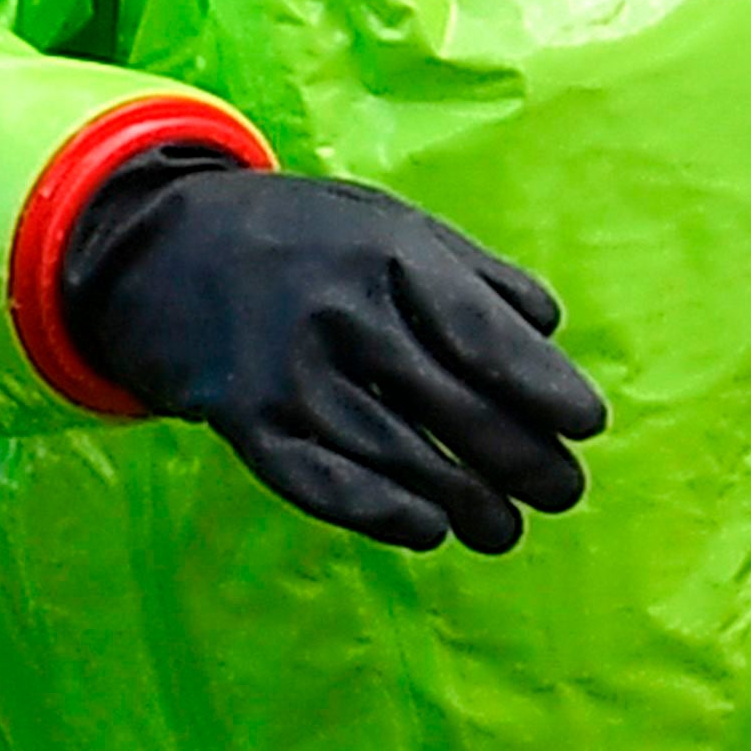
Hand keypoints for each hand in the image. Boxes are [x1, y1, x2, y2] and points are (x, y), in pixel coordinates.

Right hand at [56, 153, 605, 553]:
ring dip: (466, 502)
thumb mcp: (387, 221)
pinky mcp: (249, 422)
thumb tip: (549, 331)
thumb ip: (471, 273)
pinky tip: (427, 529)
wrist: (162, 249)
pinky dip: (383, 514)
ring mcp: (290, 372)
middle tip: (562, 491)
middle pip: (453, 406)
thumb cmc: (302, 237)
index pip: (483, 335)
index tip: (587, 426)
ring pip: (399, 456)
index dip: (542, 388)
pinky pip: (326, 483)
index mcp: (386, 253)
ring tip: (505, 528)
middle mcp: (340, 313)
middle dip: (521, 460)